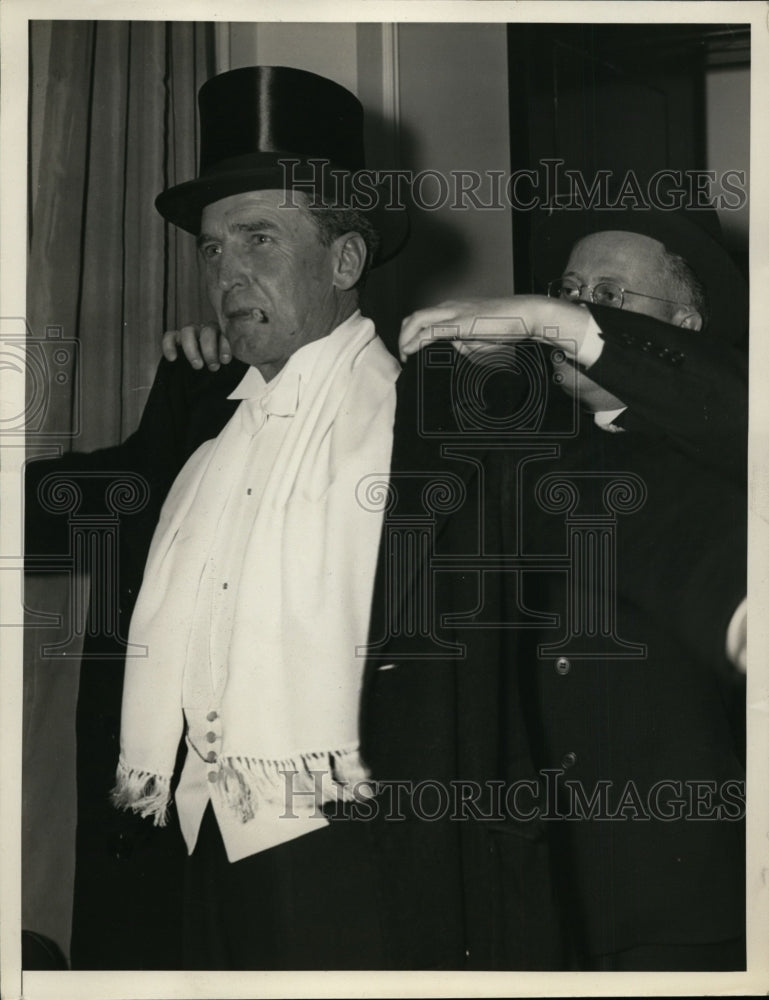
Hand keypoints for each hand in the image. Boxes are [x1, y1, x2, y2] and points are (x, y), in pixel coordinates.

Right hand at [161, 323, 230, 370]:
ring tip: (197, 366)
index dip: (224, 345)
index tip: (225, 360)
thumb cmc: (220, 367)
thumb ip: (232, 359)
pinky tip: (173, 358)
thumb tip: (240, 360)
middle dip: (209, 350)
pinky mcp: (177, 338)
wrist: (208, 373)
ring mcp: (192, 332)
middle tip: (213, 367)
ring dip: (192, 348)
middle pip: (207, 331)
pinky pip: (170, 337)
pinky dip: (169, 346)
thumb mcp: (230, 363)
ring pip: (188, 331)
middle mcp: (207, 330)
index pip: (224, 332)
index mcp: (223, 333)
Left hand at [398, 295, 592, 362]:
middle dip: (402, 336)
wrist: (526, 315)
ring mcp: (455, 313)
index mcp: (453, 309)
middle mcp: (450, 307)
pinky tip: (410, 351)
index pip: (423, 318)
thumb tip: (451, 349)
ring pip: (417, 320)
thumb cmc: (507, 326)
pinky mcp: (461, 322)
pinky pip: (431, 330)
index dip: (410, 334)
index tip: (408, 352)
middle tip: (402, 356)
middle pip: (414, 317)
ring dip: (405, 338)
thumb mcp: (480, 338)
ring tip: (405, 356)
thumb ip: (462, 343)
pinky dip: (416, 340)